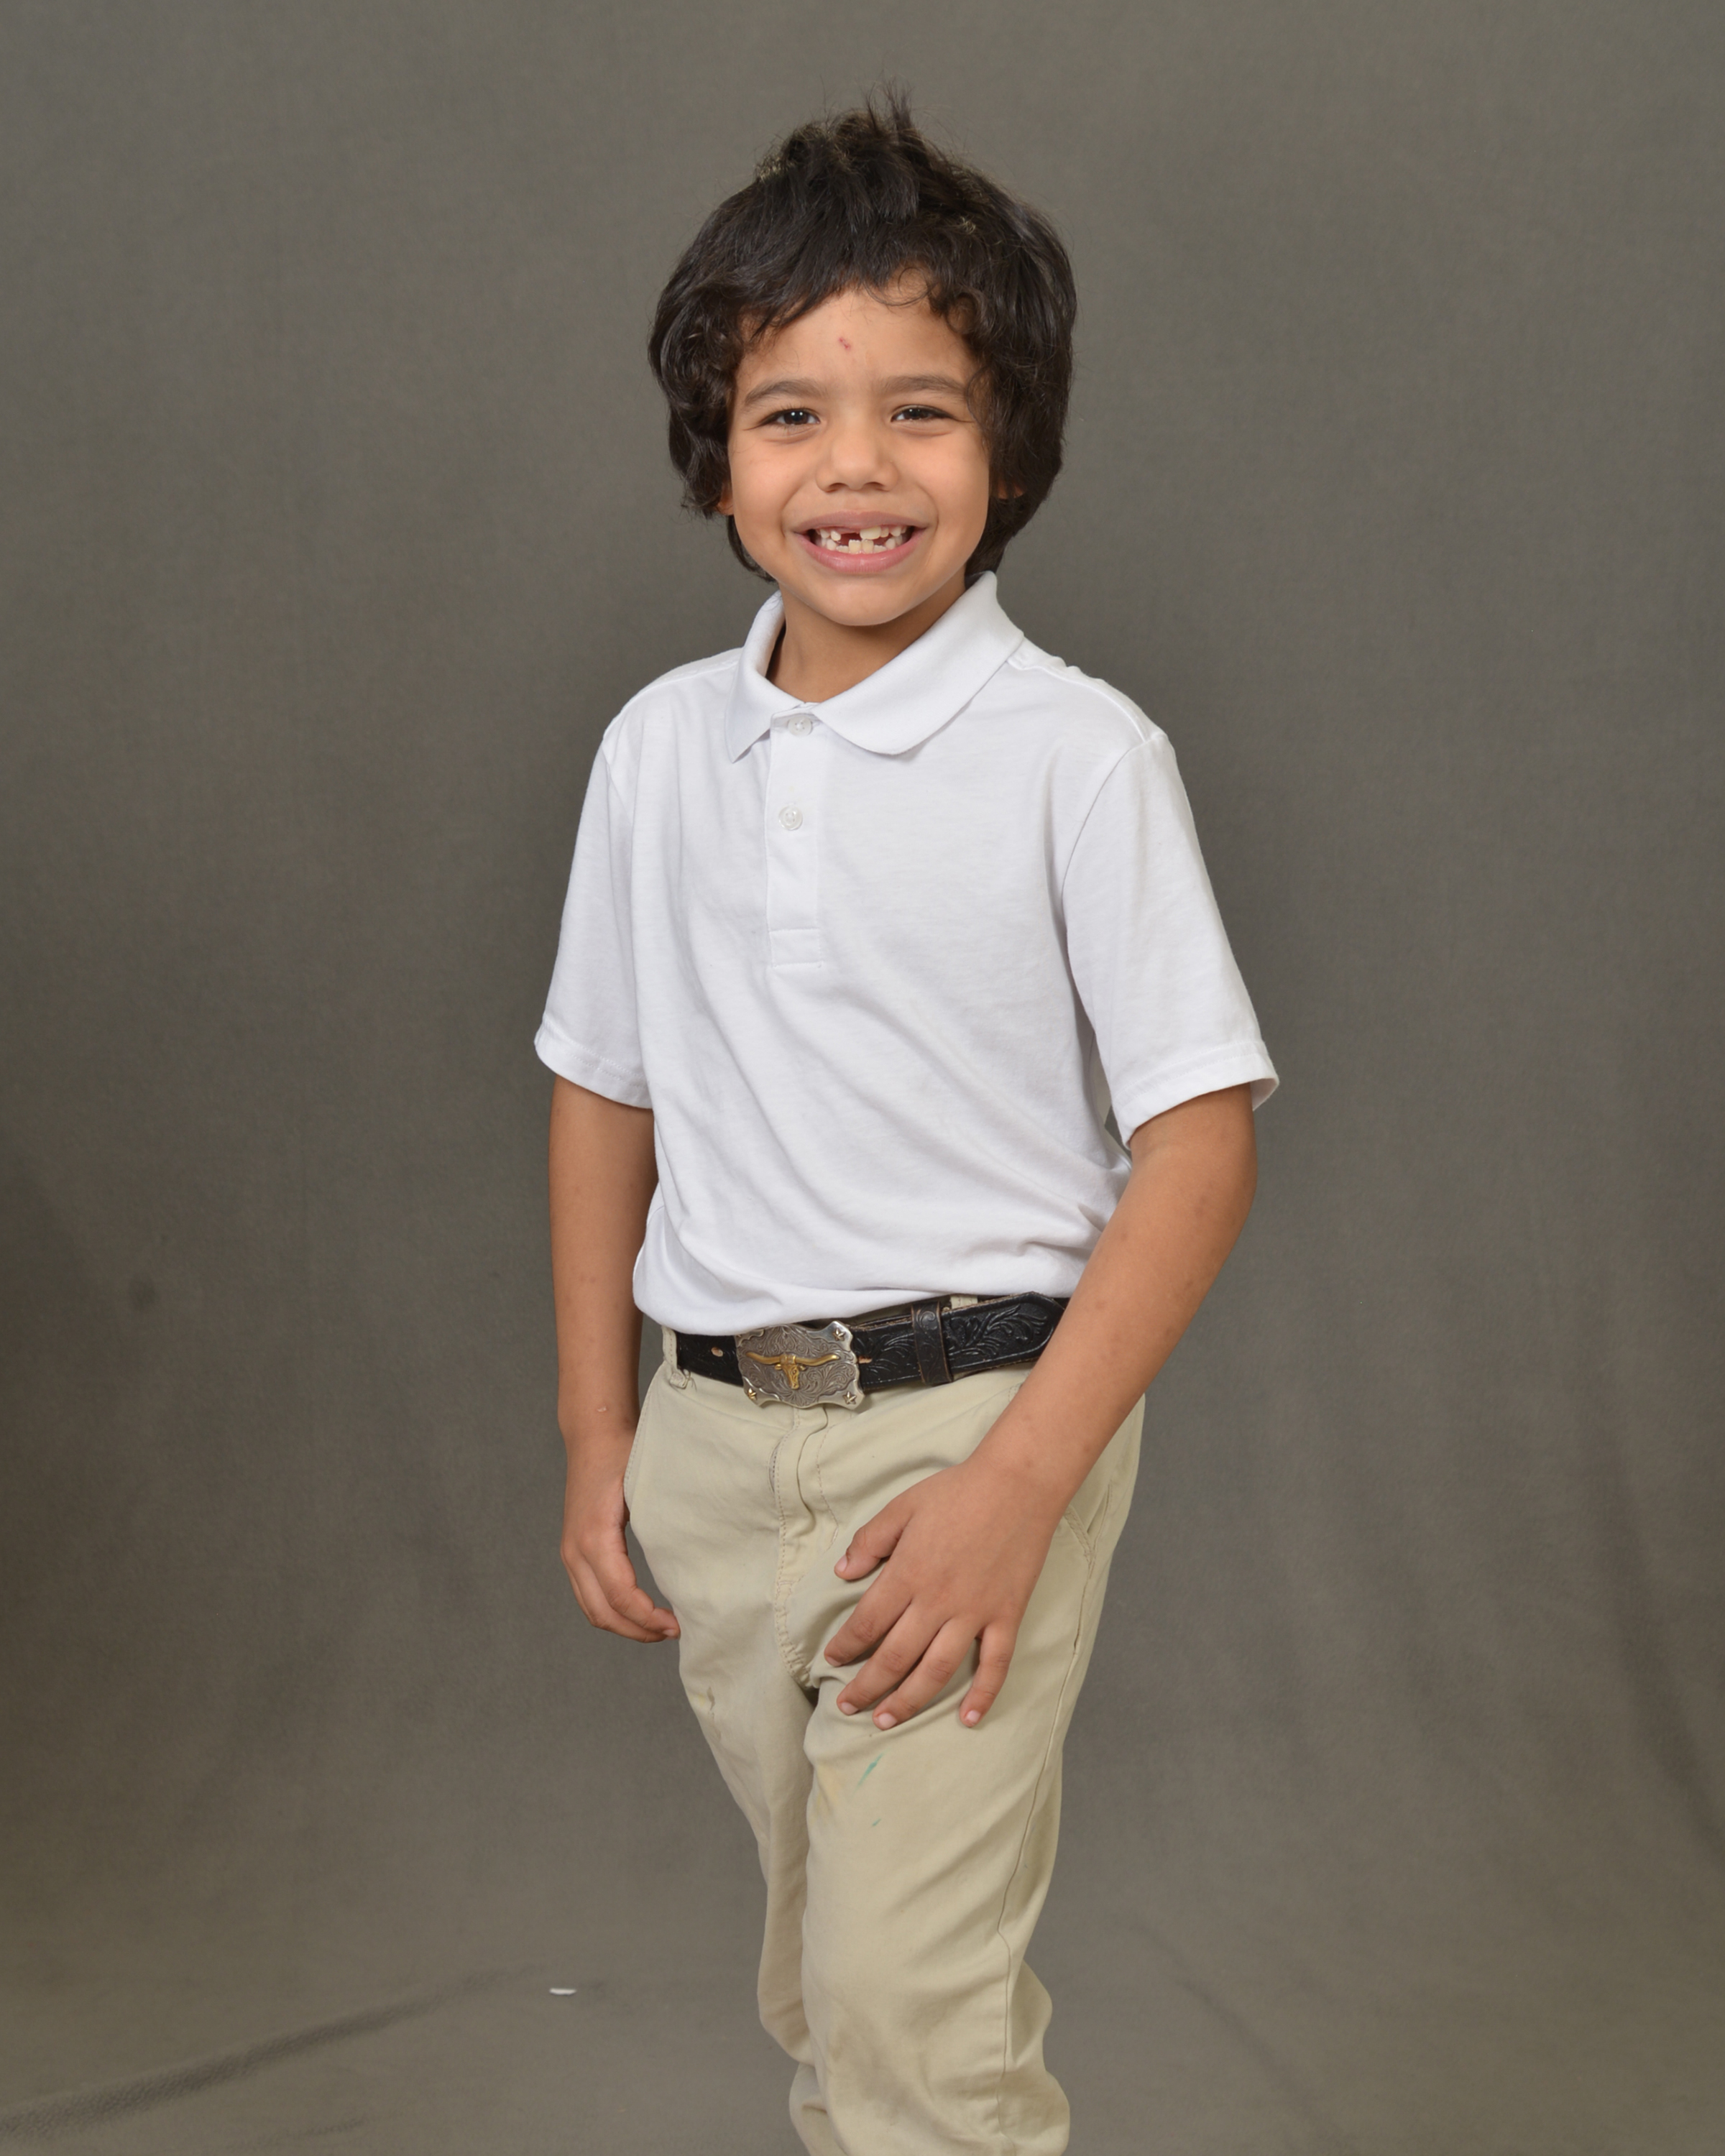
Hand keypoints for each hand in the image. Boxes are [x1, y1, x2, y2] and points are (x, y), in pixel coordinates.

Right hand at [560, 1437, 678, 1643]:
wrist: (593, 1435)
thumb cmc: (624, 1455)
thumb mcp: (646, 1488)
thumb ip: (662, 1525)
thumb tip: (693, 1566)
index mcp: (595, 1538)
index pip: (620, 1596)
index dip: (648, 1619)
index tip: (678, 1625)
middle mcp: (575, 1551)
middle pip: (602, 1613)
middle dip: (638, 1631)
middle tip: (674, 1632)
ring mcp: (570, 1553)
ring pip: (592, 1610)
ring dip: (624, 1625)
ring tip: (659, 1628)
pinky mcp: (573, 1551)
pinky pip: (588, 1595)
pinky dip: (612, 1611)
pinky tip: (640, 1610)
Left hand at [822, 1455, 1063, 1727]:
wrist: (1018, 1483)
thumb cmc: (957, 1491)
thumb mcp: (903, 1506)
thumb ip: (870, 1541)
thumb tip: (841, 1571)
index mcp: (908, 1573)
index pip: (867, 1623)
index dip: (846, 1646)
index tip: (831, 1662)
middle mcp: (937, 1601)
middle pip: (895, 1656)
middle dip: (867, 1687)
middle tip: (848, 1708)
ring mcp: (974, 1612)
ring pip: (937, 1670)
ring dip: (909, 1701)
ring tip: (887, 1721)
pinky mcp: (1007, 1615)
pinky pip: (995, 1664)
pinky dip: (983, 1695)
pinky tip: (968, 1719)